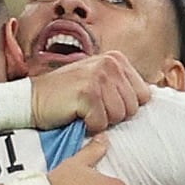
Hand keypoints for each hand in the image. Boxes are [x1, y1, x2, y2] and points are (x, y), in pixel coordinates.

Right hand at [33, 52, 152, 133]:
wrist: (31, 100)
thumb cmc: (67, 95)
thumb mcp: (99, 81)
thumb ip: (123, 86)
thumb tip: (152, 99)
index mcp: (116, 59)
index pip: (144, 95)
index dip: (124, 106)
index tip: (104, 102)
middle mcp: (110, 64)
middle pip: (133, 108)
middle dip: (113, 114)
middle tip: (91, 107)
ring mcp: (98, 77)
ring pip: (119, 117)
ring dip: (100, 120)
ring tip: (83, 109)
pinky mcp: (88, 93)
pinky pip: (101, 124)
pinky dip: (88, 126)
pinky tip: (75, 114)